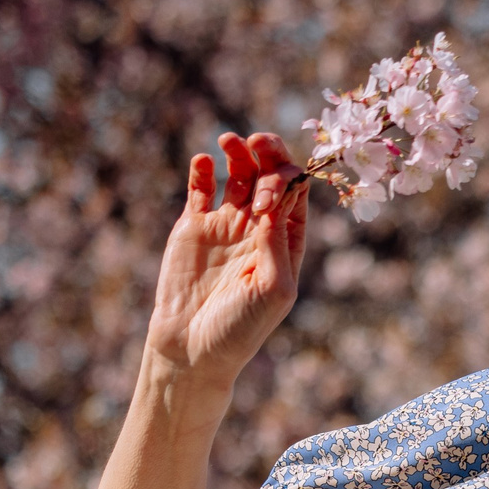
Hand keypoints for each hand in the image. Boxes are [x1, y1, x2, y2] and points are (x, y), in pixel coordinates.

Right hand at [143, 131, 307, 391]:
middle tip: (258, 141)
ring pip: (237, 175)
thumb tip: (279, 197)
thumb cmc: (241, 327)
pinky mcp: (193, 226)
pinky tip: (202, 161)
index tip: (269, 193)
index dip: (288, 181)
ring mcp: (226, 224)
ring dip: (238, 154)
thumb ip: (276, 242)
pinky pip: (200, 188)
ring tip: (230, 141)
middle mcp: (259, 229)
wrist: (193, 347)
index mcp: (287, 243)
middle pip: (269, 178)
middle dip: (269, 155)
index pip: (295, 196)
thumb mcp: (272, 289)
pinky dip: (201, 169)